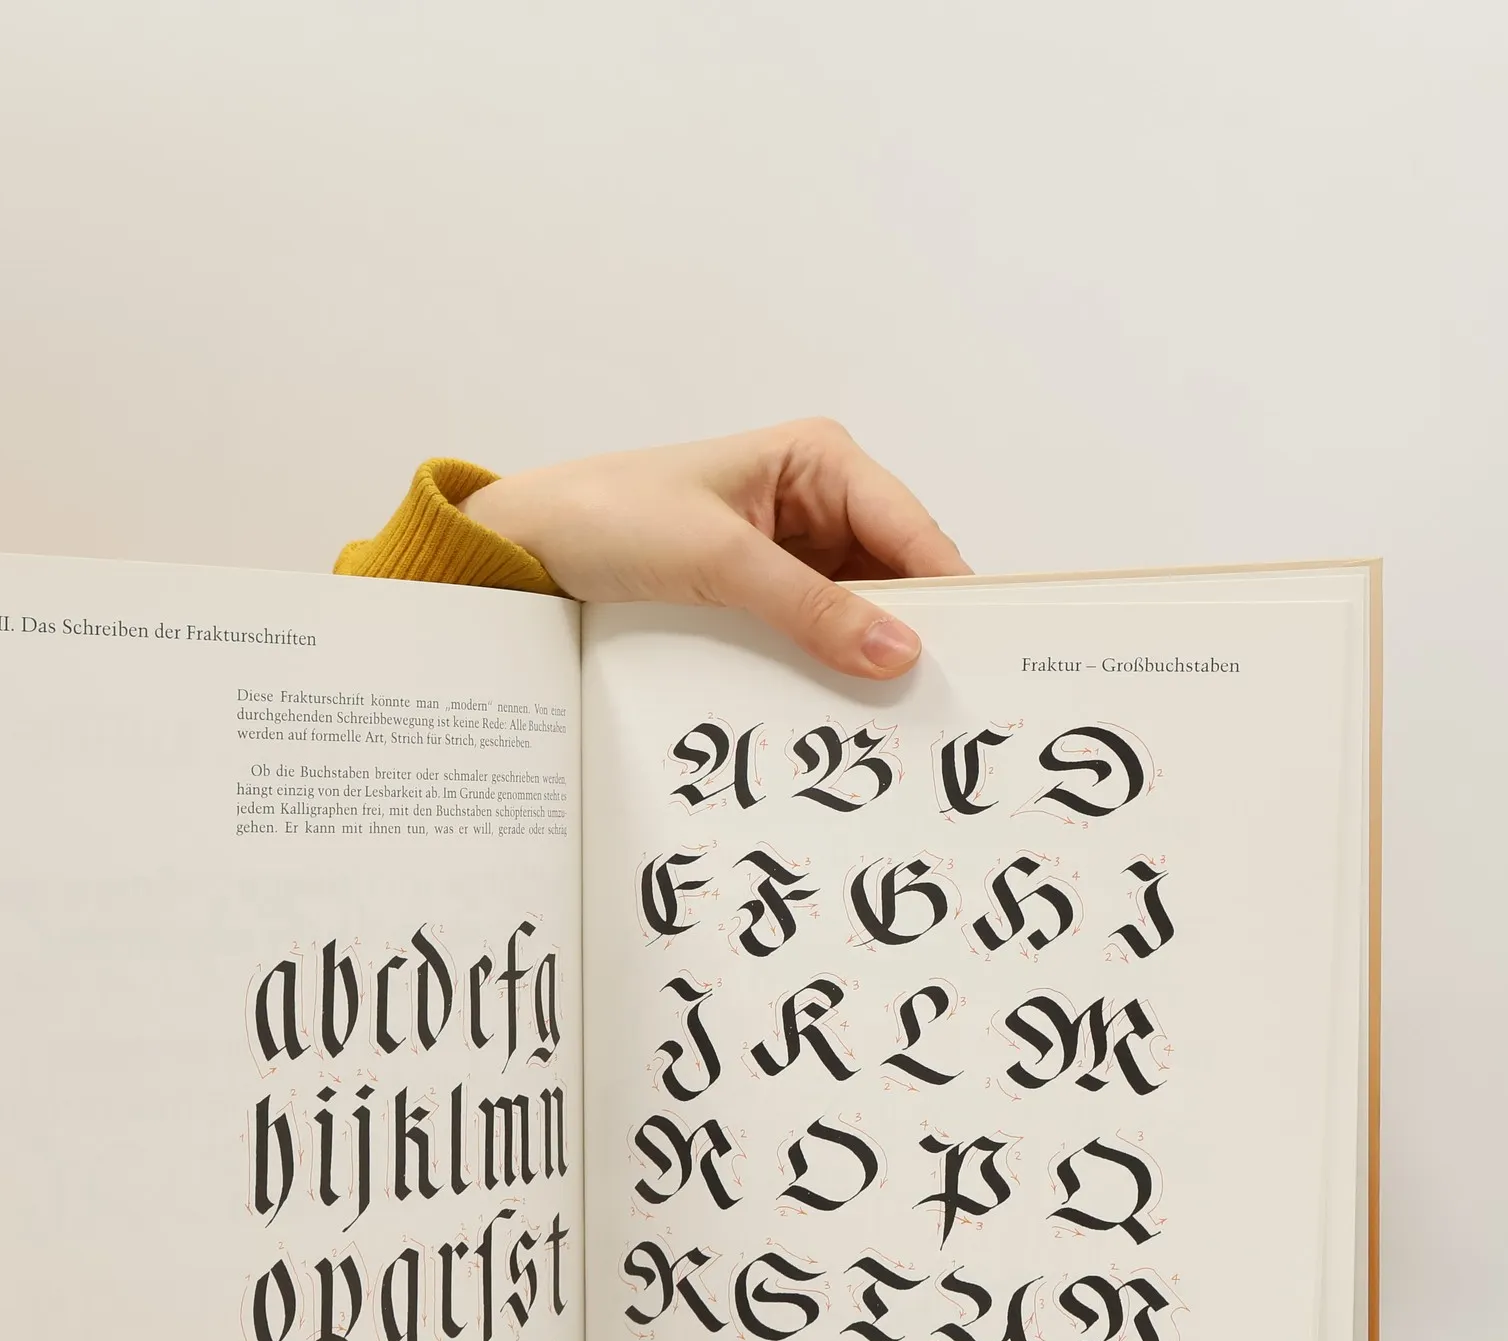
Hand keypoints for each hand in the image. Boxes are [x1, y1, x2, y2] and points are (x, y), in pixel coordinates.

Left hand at [461, 419, 968, 678]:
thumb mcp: (719, 560)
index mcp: (819, 459)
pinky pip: (815, 632)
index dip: (947, 591)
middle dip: (911, 629)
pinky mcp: (760, 593)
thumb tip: (897, 651)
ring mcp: (790, 550)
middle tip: (938, 699)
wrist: (527, 549)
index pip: (911, 529)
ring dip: (869, 655)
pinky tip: (840, 704)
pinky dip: (829, 664)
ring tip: (894, 714)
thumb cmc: (610, 517)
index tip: (981, 652)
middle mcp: (816, 499)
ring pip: (859, 610)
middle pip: (895, 573)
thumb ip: (810, 608)